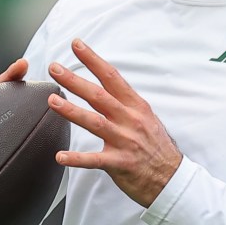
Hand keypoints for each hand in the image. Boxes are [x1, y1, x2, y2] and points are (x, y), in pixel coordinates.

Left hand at [47, 39, 181, 207]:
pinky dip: (77, 158)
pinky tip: (60, 156)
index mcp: (136, 106)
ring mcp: (125, 141)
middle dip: (74, 80)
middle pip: (98, 96)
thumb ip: (125, 103)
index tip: (76, 45)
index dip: (93, 60)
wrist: (173, 179)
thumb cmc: (156, 147)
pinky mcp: (120, 163)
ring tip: (52, 101)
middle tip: (54, 67)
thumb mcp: (146, 118)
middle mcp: (130, 120)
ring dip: (72, 111)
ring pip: (95, 122)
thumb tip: (106, 86)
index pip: (111, 77)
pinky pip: (95, 160)